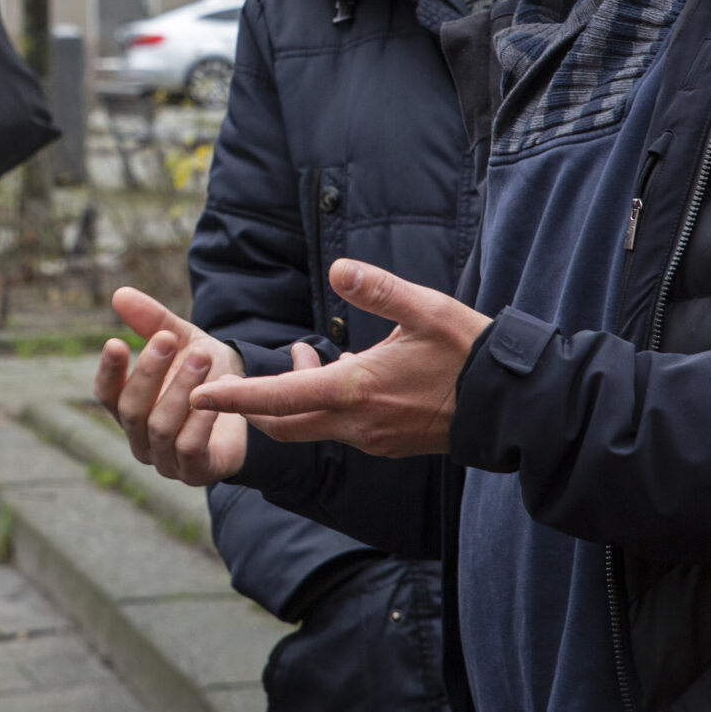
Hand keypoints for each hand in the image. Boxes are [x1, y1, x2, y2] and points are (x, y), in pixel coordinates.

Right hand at [93, 287, 248, 485]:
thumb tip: (120, 294)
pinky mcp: (195, 472)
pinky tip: (218, 392)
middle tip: (168, 339)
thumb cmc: (205, 371)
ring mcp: (165, 460)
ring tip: (202, 357)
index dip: (109, 371)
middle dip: (149, 372)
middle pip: (131, 410)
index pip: (107, 394)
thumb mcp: (181, 340)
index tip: (116, 342)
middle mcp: (140, 438)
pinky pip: (190, 448)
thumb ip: (152, 321)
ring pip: (160, 427)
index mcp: (129, 407)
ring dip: (180, 390)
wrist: (250, 399)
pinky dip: (201, 420)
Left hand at [190, 259, 488, 457]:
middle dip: (251, 403)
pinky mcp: (386, 443)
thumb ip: (378, 289)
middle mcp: (356, 424)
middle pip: (282, 423)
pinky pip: (338, 427)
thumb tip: (339, 267)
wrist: (513, 406)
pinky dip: (321, 404)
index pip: (278, 399)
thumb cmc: (470, 353)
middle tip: (230, 376)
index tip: (197, 393)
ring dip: (293, 397)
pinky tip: (341, 372)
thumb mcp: (425, 310)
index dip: (235, 396)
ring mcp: (372, 439)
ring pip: (310, 425)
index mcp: (355, 392)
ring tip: (306, 355)